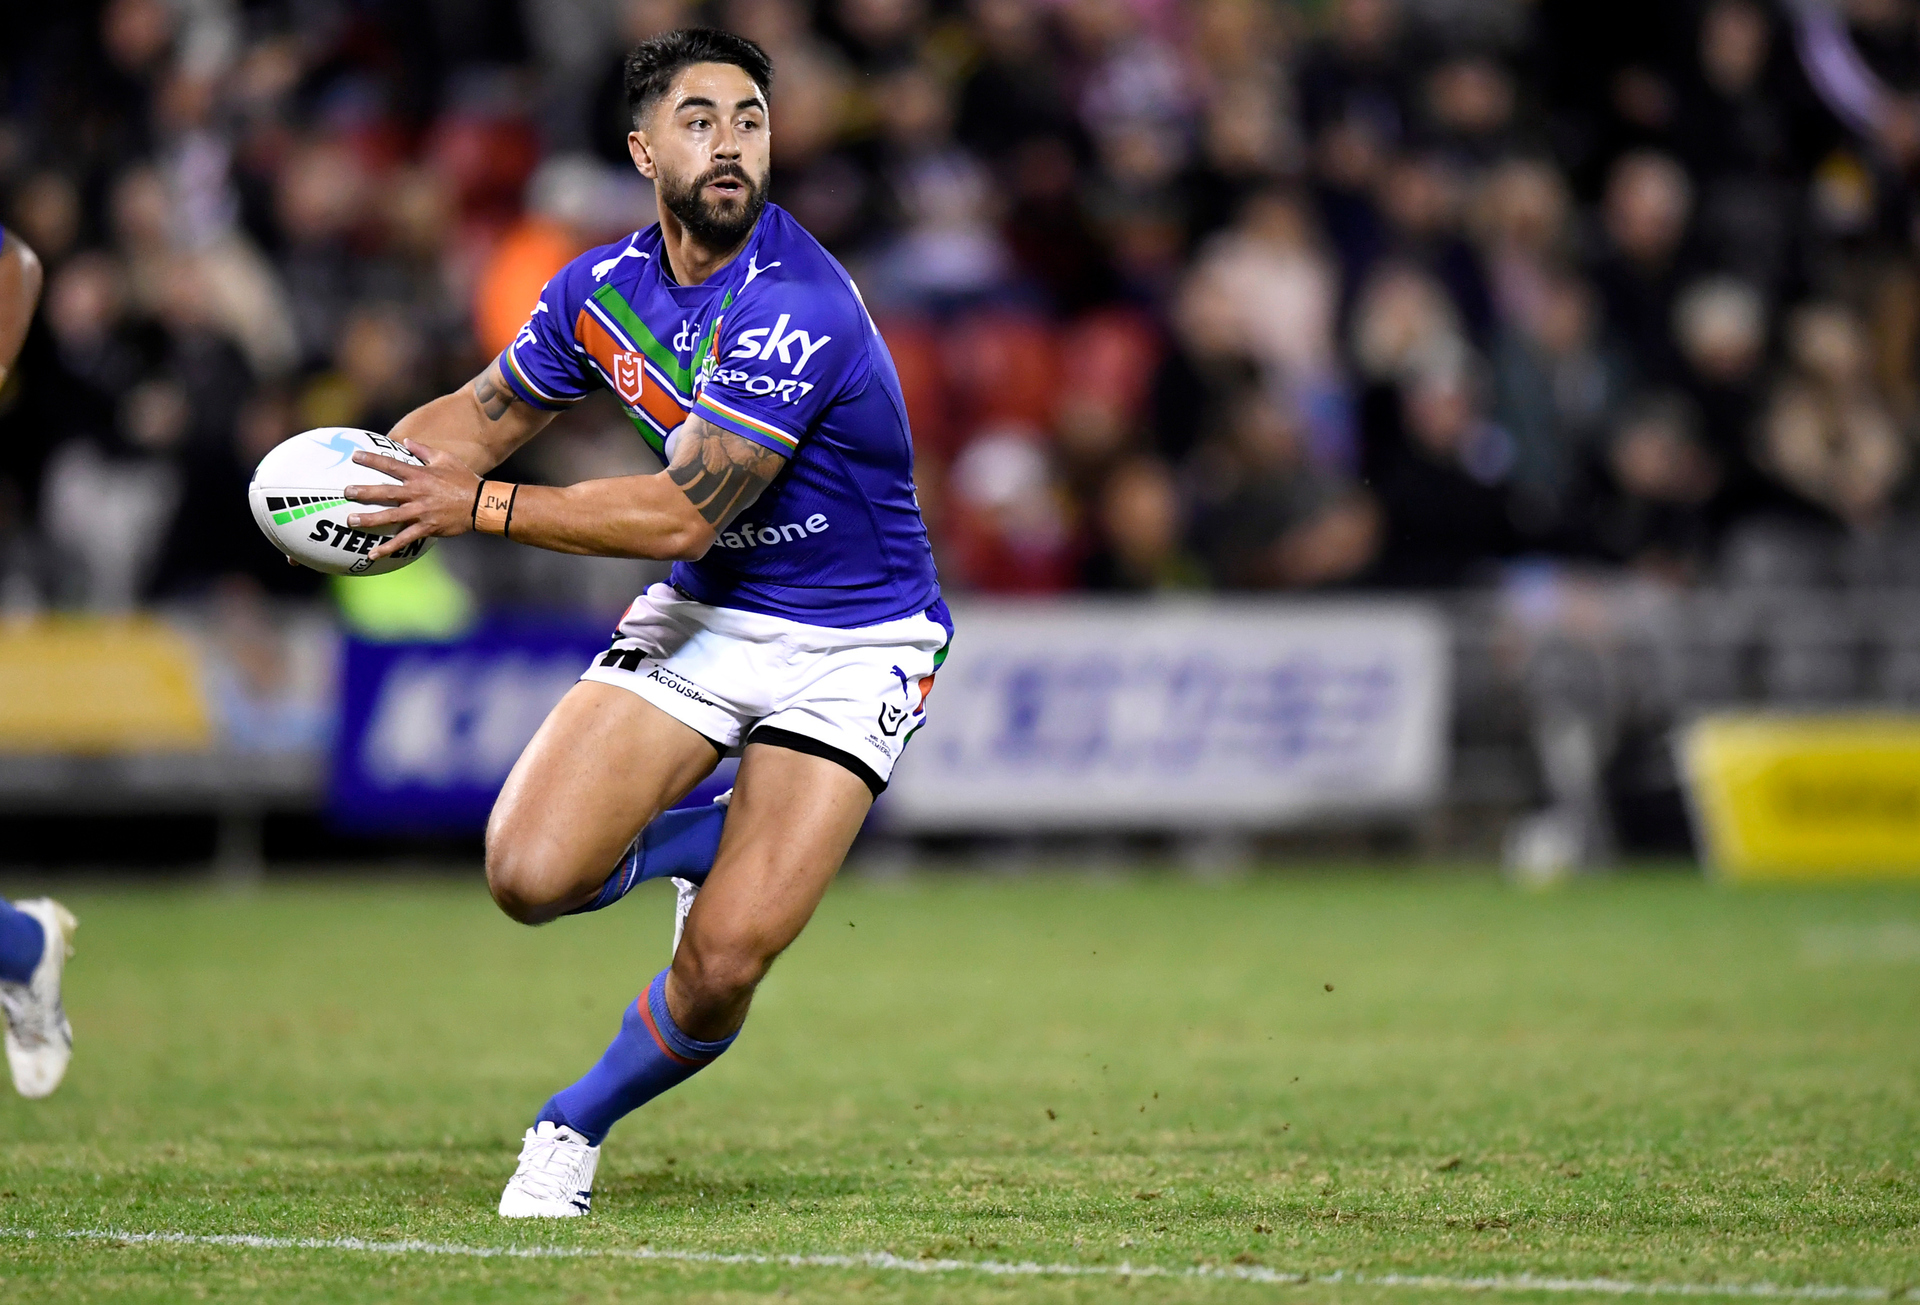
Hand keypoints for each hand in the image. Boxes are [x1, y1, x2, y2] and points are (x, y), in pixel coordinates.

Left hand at [344, 439, 480, 560]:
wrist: (481, 504)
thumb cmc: (464, 479)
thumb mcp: (445, 459)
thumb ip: (423, 450)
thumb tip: (406, 441)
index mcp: (420, 475)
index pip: (391, 465)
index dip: (372, 460)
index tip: (355, 456)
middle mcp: (417, 493)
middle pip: (386, 492)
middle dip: (364, 492)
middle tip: (346, 492)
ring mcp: (421, 512)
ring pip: (391, 516)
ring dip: (370, 519)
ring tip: (352, 520)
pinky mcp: (426, 528)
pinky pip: (404, 539)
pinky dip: (388, 547)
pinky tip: (373, 553)